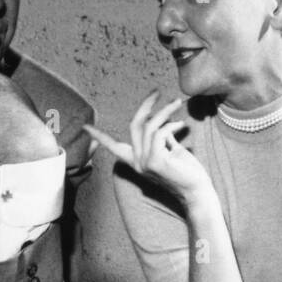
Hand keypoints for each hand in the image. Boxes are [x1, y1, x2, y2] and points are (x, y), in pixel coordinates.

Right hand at [84, 91, 214, 206]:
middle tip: (157, 91)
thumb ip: (161, 137)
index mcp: (137, 161)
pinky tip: (181, 124)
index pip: (113, 146)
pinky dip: (171, 125)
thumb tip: (159, 119)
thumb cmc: (187, 171)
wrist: (197, 190)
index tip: (84, 127)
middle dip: (145, 105)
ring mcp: (144, 163)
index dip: (99, 136)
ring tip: (177, 103)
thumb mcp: (170, 150)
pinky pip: (159, 133)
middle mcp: (137, 163)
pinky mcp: (155, 161)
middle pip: (134, 125)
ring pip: (149, 126)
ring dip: (164, 111)